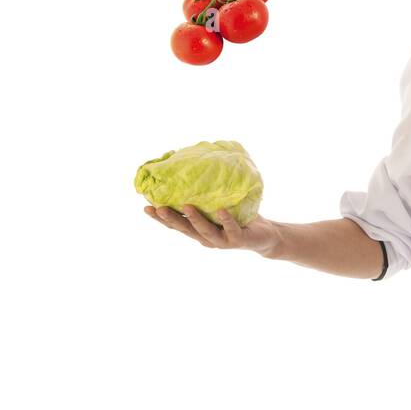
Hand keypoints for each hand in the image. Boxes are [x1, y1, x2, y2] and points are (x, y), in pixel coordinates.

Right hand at [144, 204, 280, 255]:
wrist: (265, 236)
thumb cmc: (239, 217)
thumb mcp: (220, 205)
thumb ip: (208, 196)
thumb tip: (197, 168)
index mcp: (199, 231)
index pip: (176, 225)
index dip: (160, 219)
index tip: (145, 207)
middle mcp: (207, 238)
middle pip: (185, 229)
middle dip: (170, 219)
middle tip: (157, 207)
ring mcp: (222, 241)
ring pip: (205, 231)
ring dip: (195, 219)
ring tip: (186, 205)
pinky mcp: (238, 240)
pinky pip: (231, 228)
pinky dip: (225, 219)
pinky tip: (221, 210)